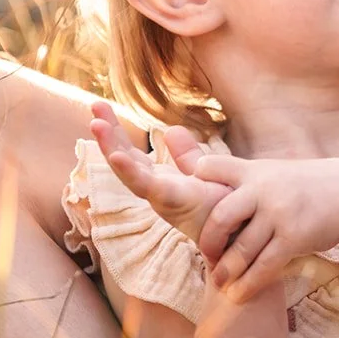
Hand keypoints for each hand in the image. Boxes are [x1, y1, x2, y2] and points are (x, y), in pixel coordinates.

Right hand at [90, 102, 230, 242]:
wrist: (245, 231)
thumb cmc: (223, 207)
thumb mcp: (202, 173)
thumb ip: (186, 155)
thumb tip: (171, 130)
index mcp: (160, 180)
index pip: (131, 153)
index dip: (115, 133)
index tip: (101, 109)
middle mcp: (156, 189)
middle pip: (124, 159)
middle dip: (107, 134)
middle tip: (94, 106)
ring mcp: (162, 197)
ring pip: (129, 172)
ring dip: (111, 148)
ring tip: (96, 125)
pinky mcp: (173, 202)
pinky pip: (148, 186)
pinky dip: (130, 172)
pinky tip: (117, 156)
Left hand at [189, 154, 338, 300]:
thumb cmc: (308, 185)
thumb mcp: (275, 171)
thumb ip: (243, 177)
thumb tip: (201, 178)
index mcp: (255, 171)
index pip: (210, 168)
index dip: (194, 182)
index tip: (184, 200)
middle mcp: (264, 189)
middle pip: (220, 217)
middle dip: (208, 242)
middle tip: (206, 255)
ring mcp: (279, 213)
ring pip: (240, 250)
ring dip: (226, 270)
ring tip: (220, 281)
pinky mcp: (294, 237)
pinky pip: (264, 266)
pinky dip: (248, 284)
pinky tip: (239, 294)